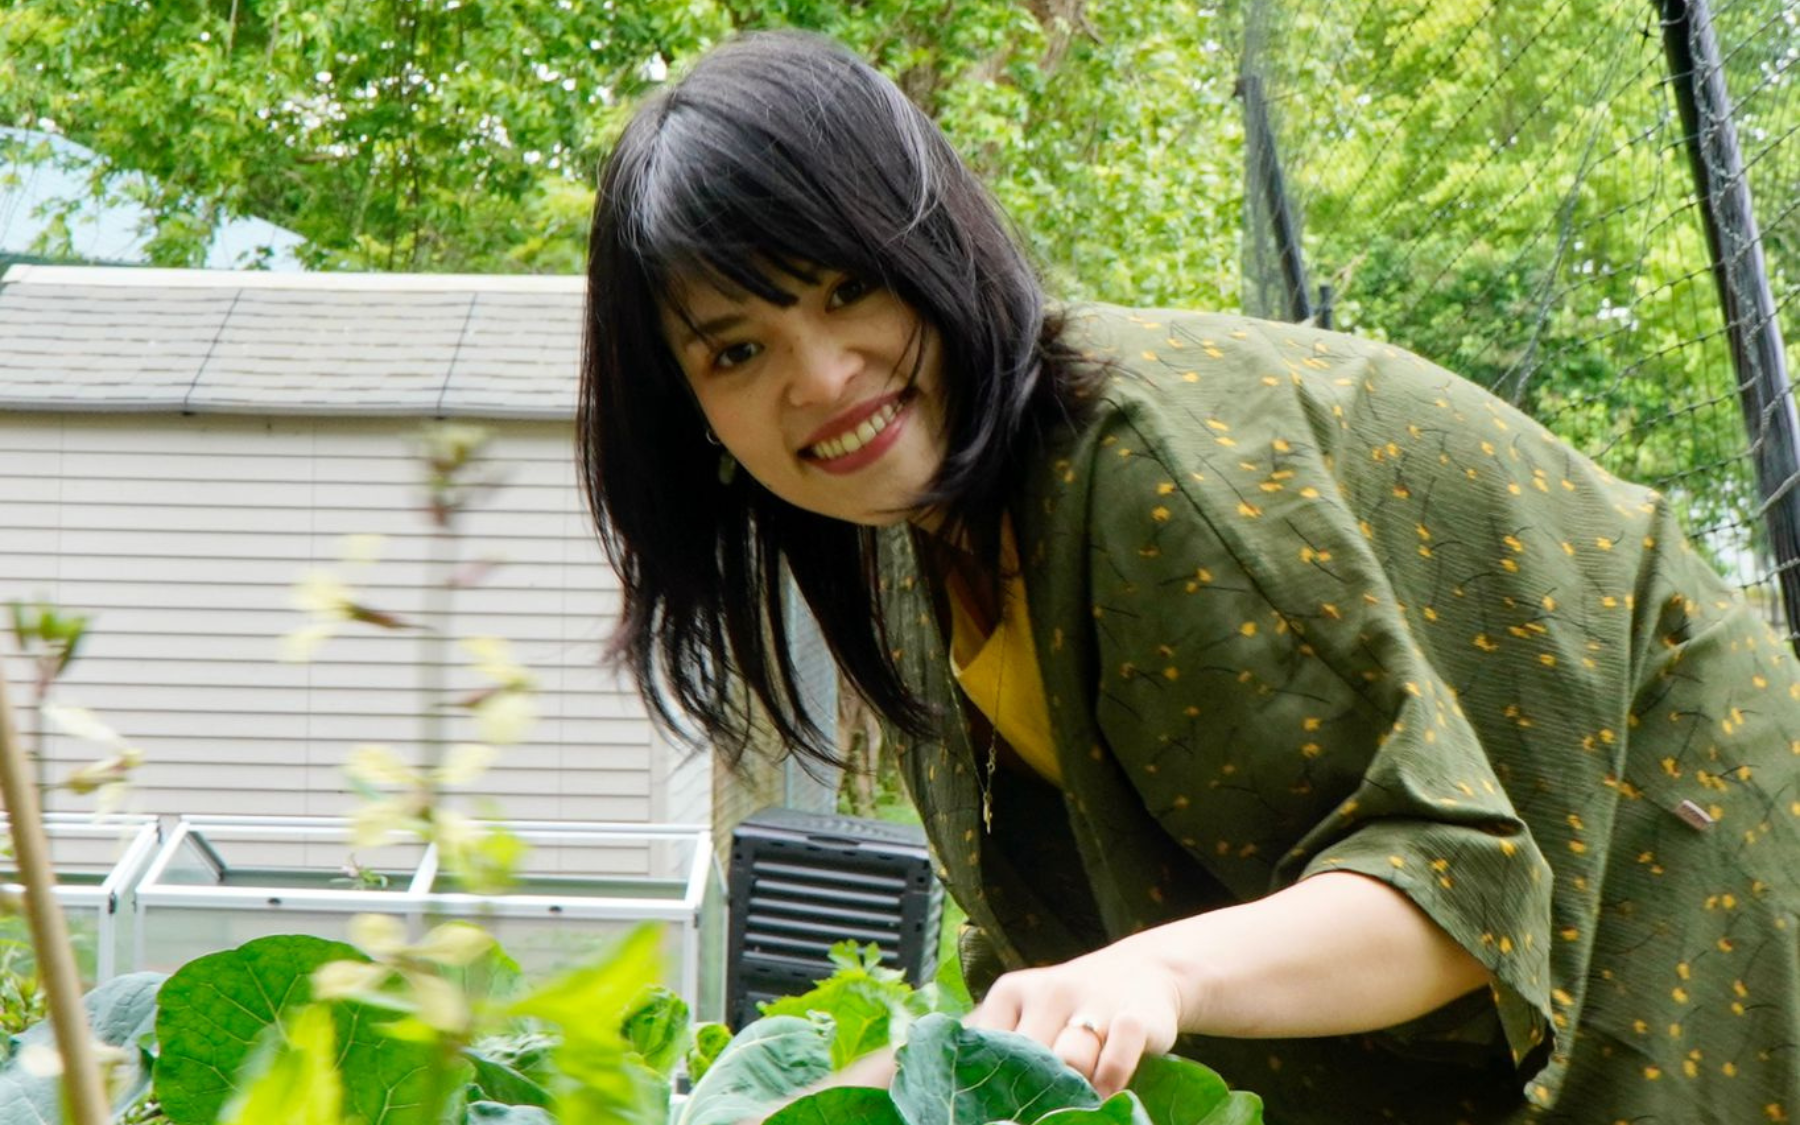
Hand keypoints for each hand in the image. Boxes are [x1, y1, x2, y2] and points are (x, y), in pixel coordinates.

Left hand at [963, 942, 1183, 1097]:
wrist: (1144, 970)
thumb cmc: (1071, 1007)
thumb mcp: (1026, 1012)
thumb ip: (996, 1043)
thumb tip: (965, 1094)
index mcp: (1011, 992)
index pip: (988, 1048)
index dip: (996, 1082)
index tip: (1005, 1099)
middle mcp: (1049, 991)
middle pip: (1030, 1061)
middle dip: (1037, 1090)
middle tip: (1045, 1104)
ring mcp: (1093, 1000)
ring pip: (1071, 1064)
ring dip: (1075, 1090)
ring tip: (1078, 1099)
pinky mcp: (1135, 1016)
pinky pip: (1116, 1062)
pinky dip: (1110, 1083)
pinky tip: (1107, 1090)